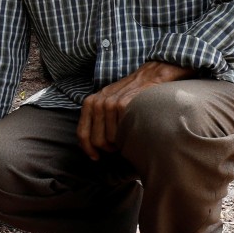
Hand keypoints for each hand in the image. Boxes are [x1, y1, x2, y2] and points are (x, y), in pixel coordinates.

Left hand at [77, 61, 196, 159]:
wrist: (150, 75)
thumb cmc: (130, 93)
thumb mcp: (107, 101)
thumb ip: (97, 118)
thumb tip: (89, 144)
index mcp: (90, 103)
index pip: (82, 133)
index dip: (87, 149)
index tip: (95, 157)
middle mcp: (98, 103)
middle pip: (97, 140)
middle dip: (108, 148)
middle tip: (118, 146)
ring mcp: (111, 104)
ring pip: (111, 140)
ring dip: (121, 144)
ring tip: (129, 135)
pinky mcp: (125, 106)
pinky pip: (124, 132)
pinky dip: (130, 136)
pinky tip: (137, 130)